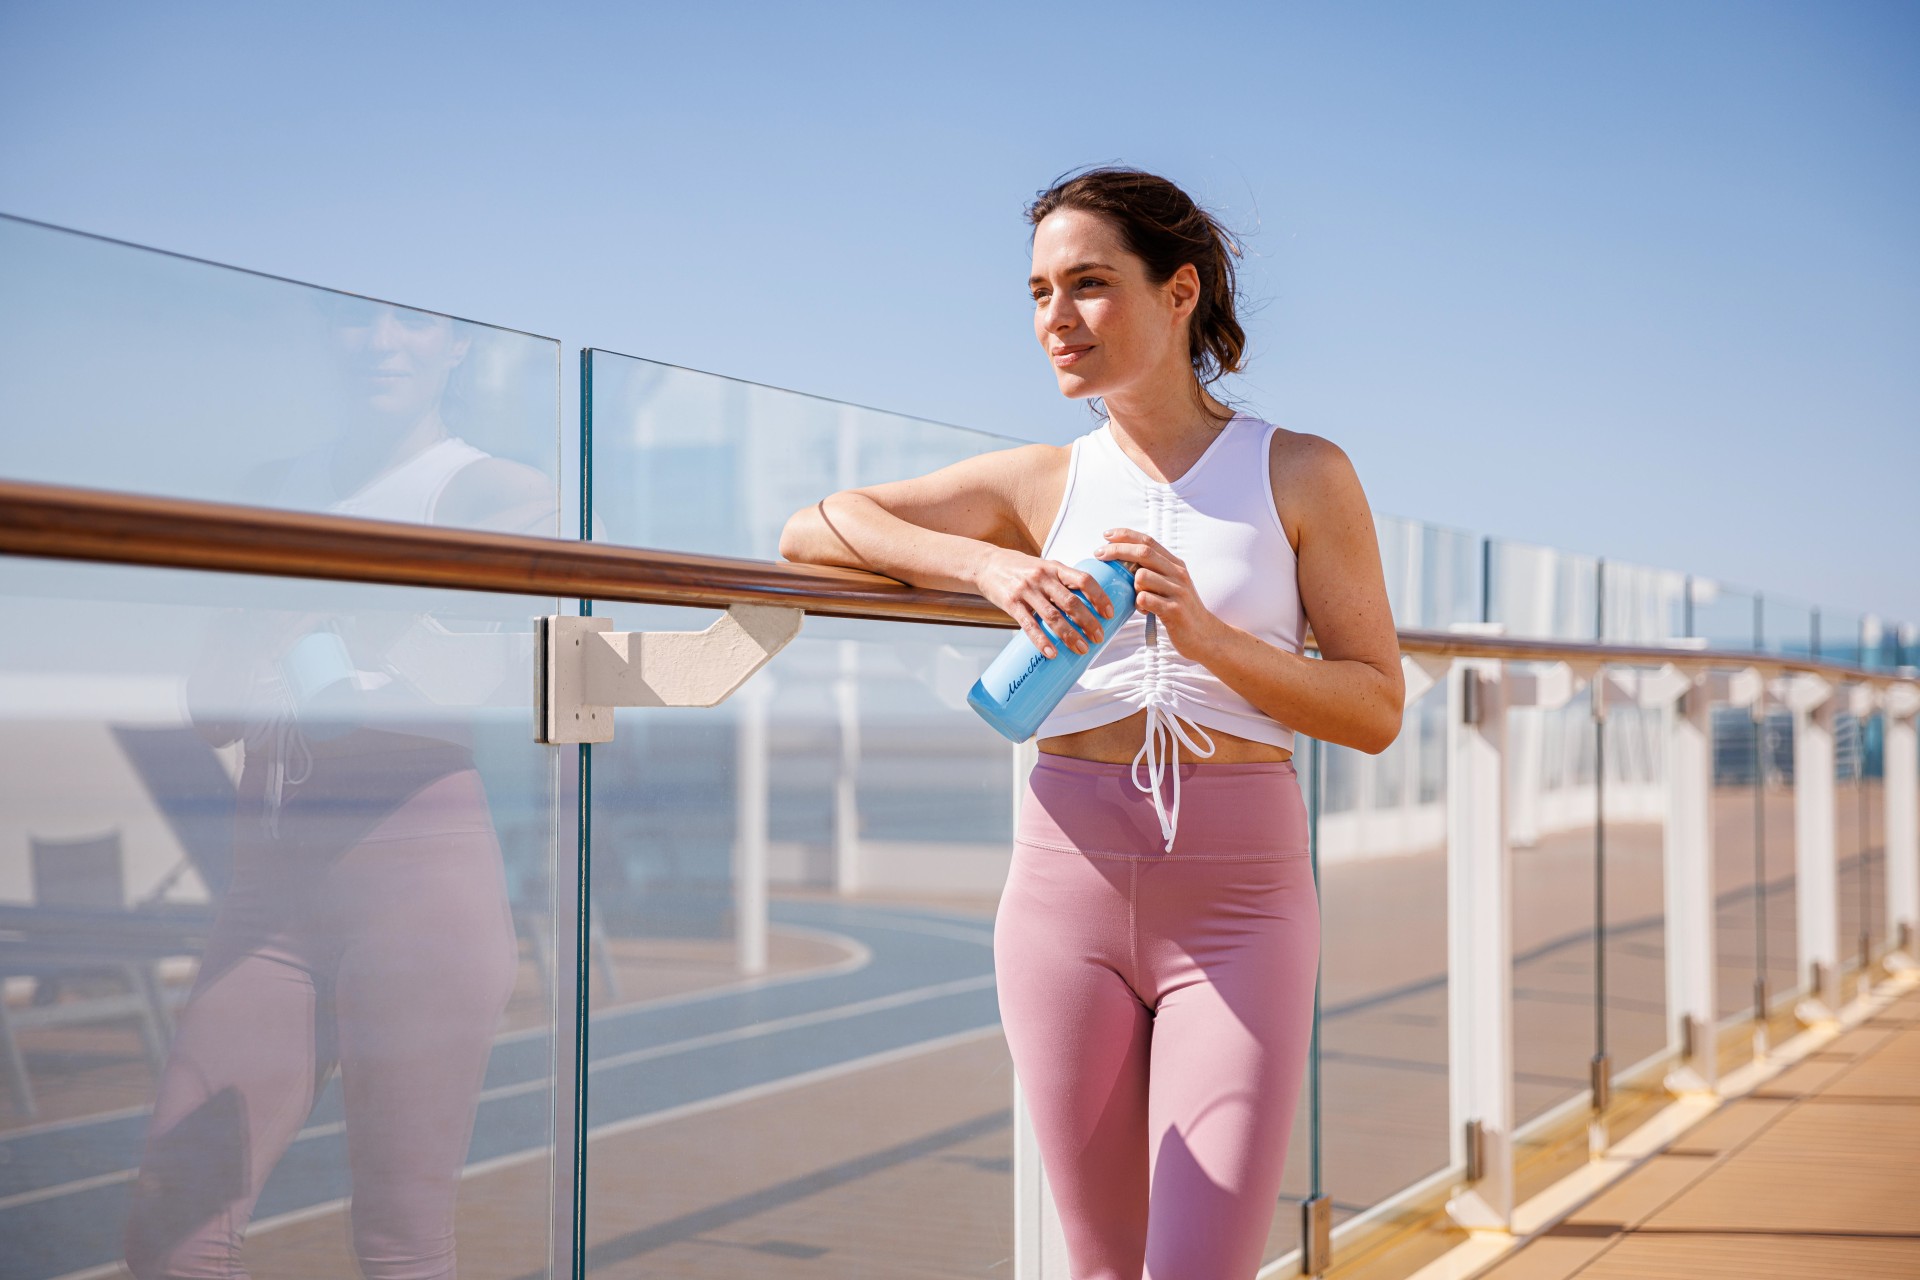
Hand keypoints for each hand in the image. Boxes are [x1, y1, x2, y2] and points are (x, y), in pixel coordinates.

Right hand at [973, 547, 1115, 658]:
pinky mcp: (1012, 603)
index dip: (1099, 597)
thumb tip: (1088, 604)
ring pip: (1053, 616)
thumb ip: (1062, 582)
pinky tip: (1052, 653)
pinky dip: (1042, 640)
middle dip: (1088, 622)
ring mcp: (1026, 591)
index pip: (1083, 580)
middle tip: (1099, 637)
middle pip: (1071, 602)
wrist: (986, 564)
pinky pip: (1029, 625)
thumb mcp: (1044, 567)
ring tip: (1081, 649)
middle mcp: (1042, 577)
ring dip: (1069, 635)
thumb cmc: (1020, 568)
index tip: (1109, 613)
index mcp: (1055, 567)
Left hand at [1097, 528, 1223, 659]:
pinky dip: (1138, 604)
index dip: (1125, 535)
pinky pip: (1145, 599)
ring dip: (1132, 586)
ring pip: (1141, 576)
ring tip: (1138, 598)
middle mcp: (1178, 574)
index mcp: (1176, 565)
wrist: (1204, 635)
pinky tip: (1144, 610)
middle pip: (1142, 552)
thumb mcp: (1172, 584)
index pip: (1148, 541)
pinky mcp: (1174, 610)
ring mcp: (1177, 591)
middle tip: (1098, 555)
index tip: (1106, 535)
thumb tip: (1124, 561)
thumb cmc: (1181, 609)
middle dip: (1117, 550)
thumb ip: (1154, 571)